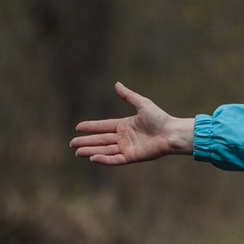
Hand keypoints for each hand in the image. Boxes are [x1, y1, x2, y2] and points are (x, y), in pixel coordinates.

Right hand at [71, 82, 194, 164]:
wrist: (171, 132)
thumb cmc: (160, 118)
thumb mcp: (142, 104)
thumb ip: (128, 96)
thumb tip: (116, 84)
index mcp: (124, 125)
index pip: (103, 126)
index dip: (91, 127)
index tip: (78, 127)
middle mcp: (123, 137)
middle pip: (100, 140)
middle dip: (86, 141)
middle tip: (72, 143)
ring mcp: (127, 148)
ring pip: (104, 150)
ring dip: (91, 150)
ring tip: (77, 151)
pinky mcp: (131, 157)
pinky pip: (115, 159)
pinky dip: (104, 159)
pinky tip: (92, 158)